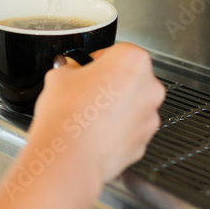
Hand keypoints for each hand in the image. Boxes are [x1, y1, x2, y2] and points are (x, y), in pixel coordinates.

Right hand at [27, 43, 164, 201]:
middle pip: (130, 78)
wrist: (69, 157)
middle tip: (85, 91)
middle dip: (110, 83)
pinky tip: (94, 132)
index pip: (117, 51)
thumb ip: (72, 68)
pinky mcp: (143, 141)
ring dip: (115, 107)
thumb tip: (72, 72)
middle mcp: (149, 87)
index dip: (98, 60)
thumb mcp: (59, 75)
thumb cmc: (67, 115)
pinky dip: (116, 129)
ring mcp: (150, 117)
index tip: (86, 69)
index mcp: (132, 60)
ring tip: (87, 114)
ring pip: (132, 104)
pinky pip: (130, 129)